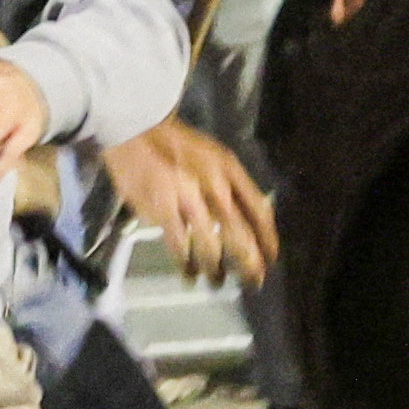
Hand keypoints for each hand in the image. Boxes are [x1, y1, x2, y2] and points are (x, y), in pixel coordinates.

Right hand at [100, 116, 279, 286]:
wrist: (138, 128)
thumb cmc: (178, 145)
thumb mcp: (216, 156)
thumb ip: (235, 185)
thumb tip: (250, 219)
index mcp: (230, 170)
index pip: (259, 210)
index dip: (268, 239)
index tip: (271, 257)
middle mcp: (214, 185)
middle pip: (240, 234)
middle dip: (249, 263)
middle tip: (253, 280)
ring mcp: (188, 198)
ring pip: (210, 246)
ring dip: (216, 269)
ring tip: (217, 280)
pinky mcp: (162, 208)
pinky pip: (179, 245)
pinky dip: (186, 264)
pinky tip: (188, 272)